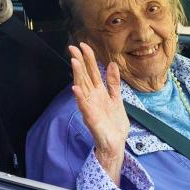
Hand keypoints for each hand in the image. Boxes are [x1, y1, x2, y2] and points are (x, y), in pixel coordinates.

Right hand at [69, 42, 129, 183]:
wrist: (115, 143)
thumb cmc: (114, 124)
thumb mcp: (117, 99)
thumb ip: (113, 82)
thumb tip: (111, 64)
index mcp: (99, 92)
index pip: (92, 72)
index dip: (88, 58)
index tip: (84, 45)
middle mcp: (92, 97)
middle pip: (84, 76)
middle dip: (79, 62)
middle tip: (72, 47)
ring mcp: (90, 107)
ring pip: (82, 87)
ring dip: (77, 75)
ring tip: (73, 61)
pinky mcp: (91, 118)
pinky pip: (84, 106)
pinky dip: (79, 98)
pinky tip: (75, 89)